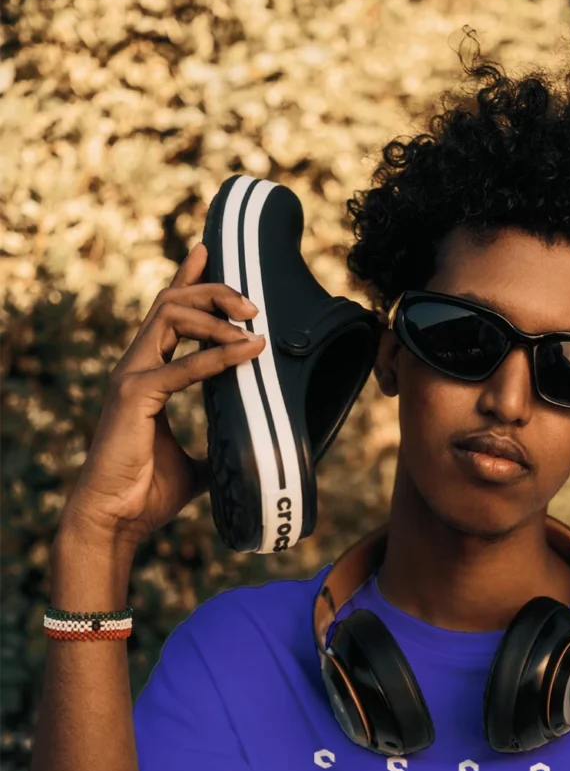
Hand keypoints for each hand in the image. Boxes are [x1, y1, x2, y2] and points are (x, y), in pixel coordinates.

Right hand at [59, 242, 264, 548]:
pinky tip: (248, 352)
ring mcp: (131, 376)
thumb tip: (247, 452)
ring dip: (216, 314)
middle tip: (253, 305)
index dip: (188, 279)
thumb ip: (214, 447)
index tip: (209, 251)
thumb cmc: (146, 493)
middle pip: (172, 303)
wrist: (114, 520)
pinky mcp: (135, 395)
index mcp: (145, 374)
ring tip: (253, 327)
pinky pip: (183, 365)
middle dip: (214, 291)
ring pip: (171, 316)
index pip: (166, 314)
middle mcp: (135, 366)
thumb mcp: (194, 465)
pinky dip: (218, 356)